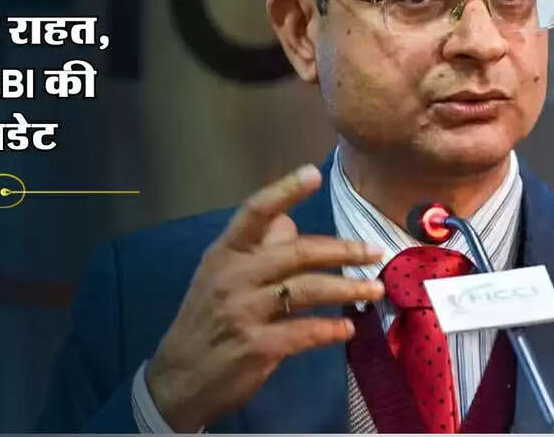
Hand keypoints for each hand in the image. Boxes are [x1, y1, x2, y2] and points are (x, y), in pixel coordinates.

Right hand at [145, 165, 384, 430]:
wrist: (178, 379)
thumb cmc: (205, 321)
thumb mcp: (219, 277)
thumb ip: (255, 250)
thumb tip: (291, 223)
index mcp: (224, 253)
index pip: (255, 212)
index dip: (284, 190)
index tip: (313, 173)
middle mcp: (233, 276)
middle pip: (297, 252)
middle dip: (343, 250)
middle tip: (375, 250)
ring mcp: (244, 311)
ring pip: (308, 290)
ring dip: (348, 288)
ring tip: (376, 289)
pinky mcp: (257, 347)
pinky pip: (304, 332)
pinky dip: (331, 329)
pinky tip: (348, 329)